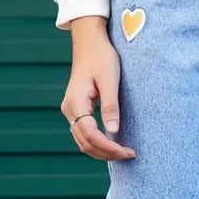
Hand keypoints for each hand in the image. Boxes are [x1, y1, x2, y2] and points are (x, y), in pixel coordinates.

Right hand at [61, 16, 135, 161]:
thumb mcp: (110, 80)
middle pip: (85, 143)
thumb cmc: (102, 58)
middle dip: (107, 153)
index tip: (127, 152)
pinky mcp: (76, 111)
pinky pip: (84, 134)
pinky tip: (113, 145)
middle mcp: (69, 109)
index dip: (109, 147)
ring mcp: (70, 111)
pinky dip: (97, 144)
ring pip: (83, 142)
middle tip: (129, 155)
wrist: (90, 43)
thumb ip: (110, 106)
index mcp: (76, 102)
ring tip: (123, 153)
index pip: (91, 134)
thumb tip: (113, 132)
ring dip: (102, 151)